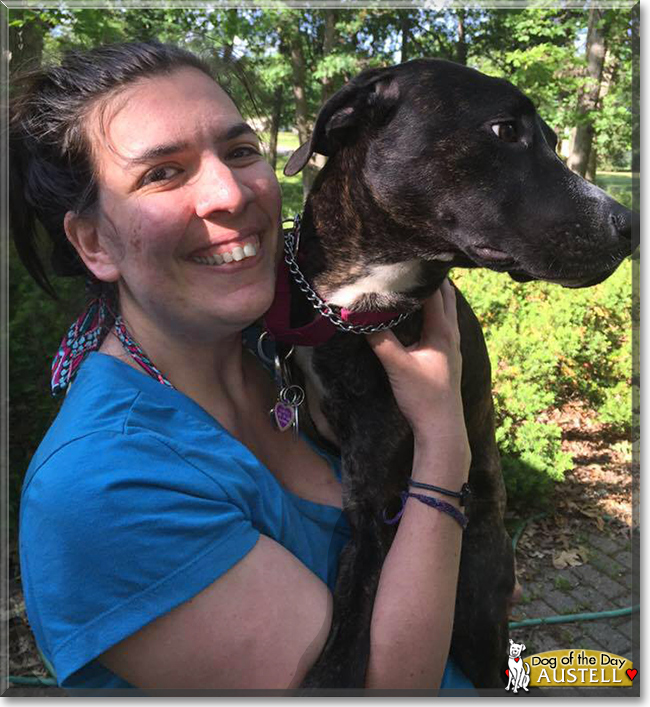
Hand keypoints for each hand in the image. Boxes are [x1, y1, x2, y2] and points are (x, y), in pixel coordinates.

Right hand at [366, 280, 467, 450]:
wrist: (442, 429)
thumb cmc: (424, 397)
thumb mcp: (397, 366)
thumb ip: (379, 339)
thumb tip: (357, 316)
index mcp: (442, 331)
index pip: (435, 291)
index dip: (422, 273)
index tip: (407, 256)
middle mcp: (451, 335)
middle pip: (446, 297)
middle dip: (431, 279)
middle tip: (412, 263)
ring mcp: (452, 347)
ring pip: (446, 311)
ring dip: (434, 296)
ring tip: (416, 282)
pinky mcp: (447, 358)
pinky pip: (442, 325)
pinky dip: (433, 313)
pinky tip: (421, 317)